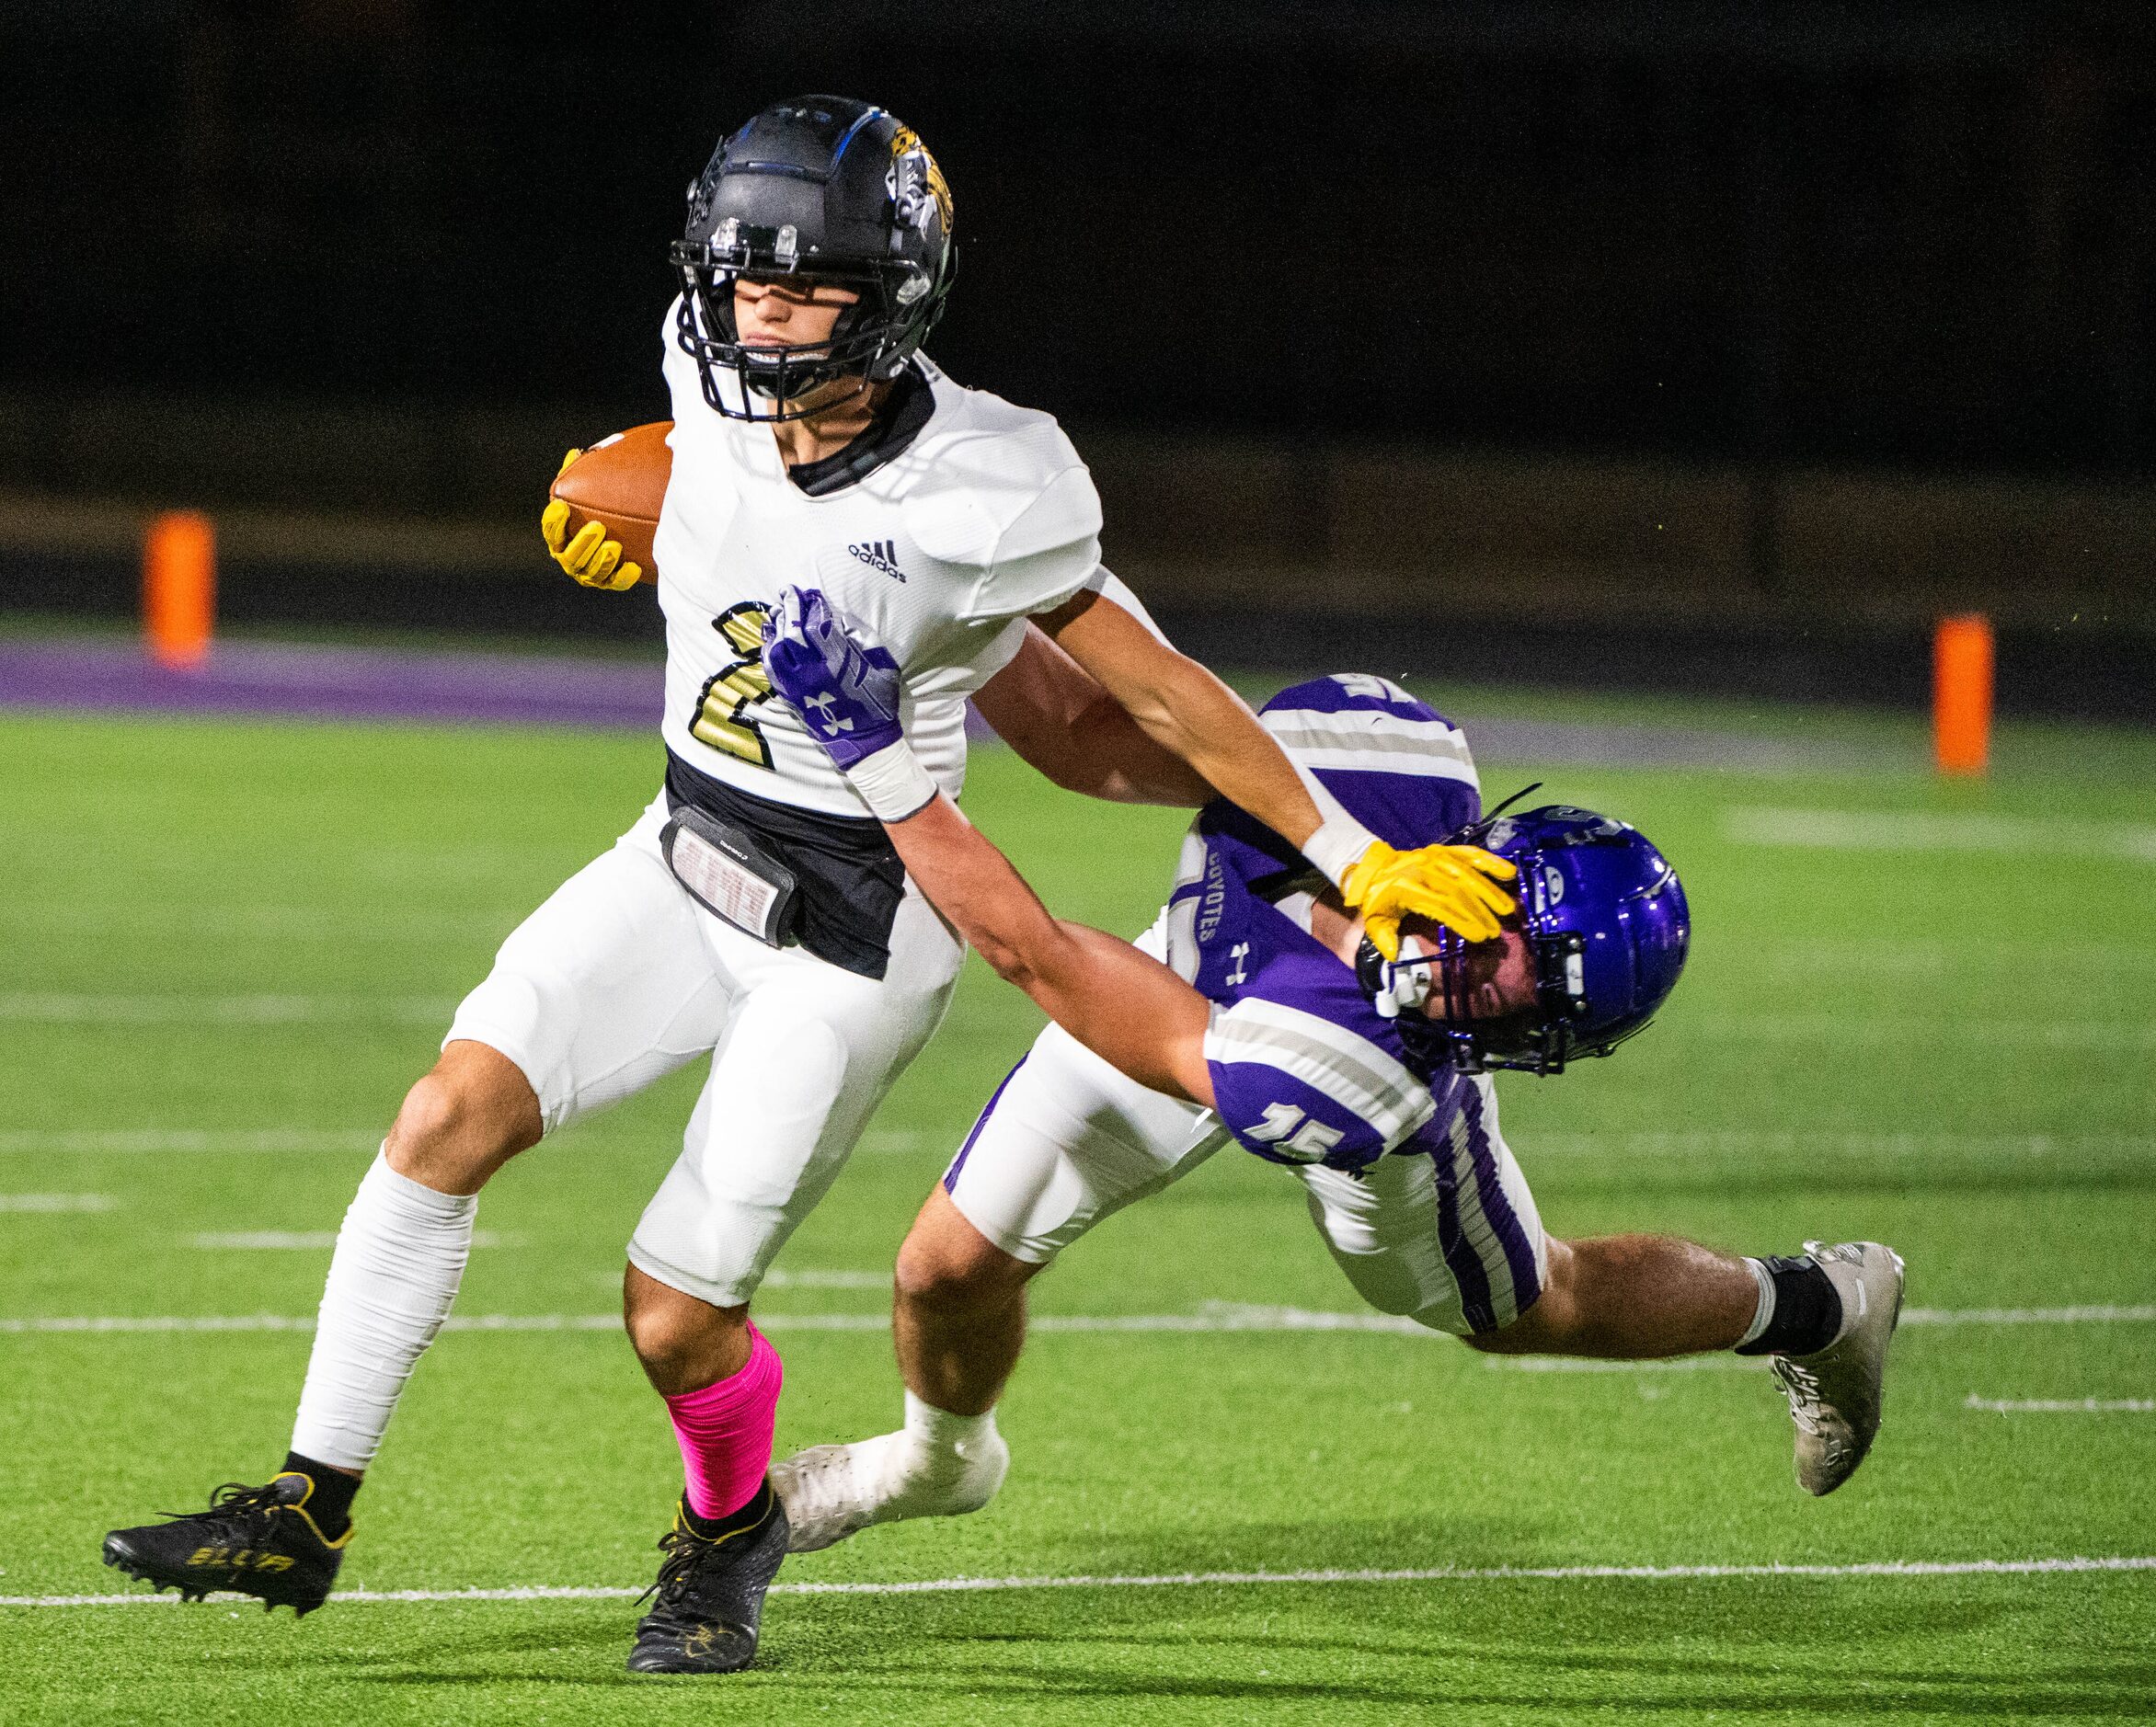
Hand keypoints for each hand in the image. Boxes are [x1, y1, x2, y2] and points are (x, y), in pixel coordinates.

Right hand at [540, 450, 640, 590]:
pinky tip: (634, 568)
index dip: (553, 520)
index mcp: (561, 536)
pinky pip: (615, 583)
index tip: (561, 505)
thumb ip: (580, 475)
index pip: (551, 530)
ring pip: (590, 573)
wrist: (627, 535)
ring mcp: (589, 573)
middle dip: (582, 543)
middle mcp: (570, 557)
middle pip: (570, 556)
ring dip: (602, 561)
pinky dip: (623, 577)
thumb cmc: (601, 508)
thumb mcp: (590, 490)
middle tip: (597, 527)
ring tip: (614, 546)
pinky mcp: (610, 582)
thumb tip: (576, 453)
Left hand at [760, 586, 905, 770]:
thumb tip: (846, 623)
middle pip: (793, 630)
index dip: (813, 605)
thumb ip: (867, 643)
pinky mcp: (790, 695)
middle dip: (790, 607)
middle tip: (788, 591)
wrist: (864, 741)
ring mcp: (798, 684)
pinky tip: (771, 637)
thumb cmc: (878, 703)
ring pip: (778, 647)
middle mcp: (814, 670)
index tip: (811, 592)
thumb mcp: (885, 669)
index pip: (818, 624)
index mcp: (839, 662)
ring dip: (776, 625)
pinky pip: (772, 668)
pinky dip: (769, 649)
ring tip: (777, 610)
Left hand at [1344, 841, 1518, 959]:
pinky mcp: (1444, 850)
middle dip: (1481, 912)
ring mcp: (1436, 857)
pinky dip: (1490, 861)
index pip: (1441, 906)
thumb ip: (1384, 938)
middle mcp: (1425, 870)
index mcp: (1409, 888)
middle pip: (1459, 892)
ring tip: (1508, 909)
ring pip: (1468, 874)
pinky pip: (1470, 854)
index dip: (1463, 921)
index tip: (1480, 937)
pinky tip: (1508, 872)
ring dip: (1490, 891)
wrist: (1374, 867)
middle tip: (1497, 931)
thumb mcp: (1376, 920)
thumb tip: (1394, 955)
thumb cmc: (1378, 899)